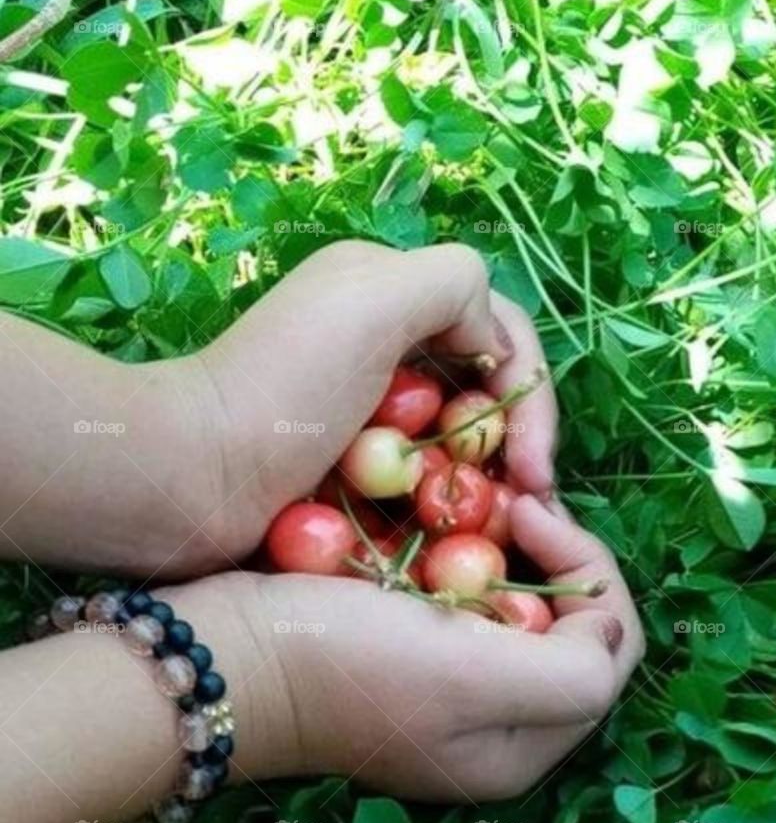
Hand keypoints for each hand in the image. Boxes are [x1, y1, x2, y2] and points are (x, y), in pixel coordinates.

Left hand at [0, 241, 554, 578]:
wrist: (192, 480)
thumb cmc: (283, 393)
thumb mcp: (373, 298)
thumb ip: (453, 284)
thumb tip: (491, 346)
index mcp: (390, 295)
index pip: (501, 335)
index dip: (532, 398)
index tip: (535, 471)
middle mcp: (382, 348)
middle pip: (486, 393)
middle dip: (515, 448)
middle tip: (527, 508)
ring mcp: (365, 415)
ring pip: (461, 446)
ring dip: (486, 485)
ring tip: (497, 531)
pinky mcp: (349, 473)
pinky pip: (421, 485)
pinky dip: (443, 508)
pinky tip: (452, 537)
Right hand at [191, 498, 641, 798]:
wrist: (223, 655)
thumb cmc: (346, 664)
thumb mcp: (477, 678)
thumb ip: (574, 670)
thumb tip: (606, 629)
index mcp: (525, 747)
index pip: (609, 649)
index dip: (591, 570)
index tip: (529, 511)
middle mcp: (496, 729)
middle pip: (572, 630)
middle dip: (557, 558)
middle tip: (514, 501)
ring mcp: (449, 695)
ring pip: (522, 610)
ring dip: (515, 553)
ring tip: (484, 504)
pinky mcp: (407, 661)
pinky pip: (470, 603)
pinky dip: (469, 560)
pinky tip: (441, 527)